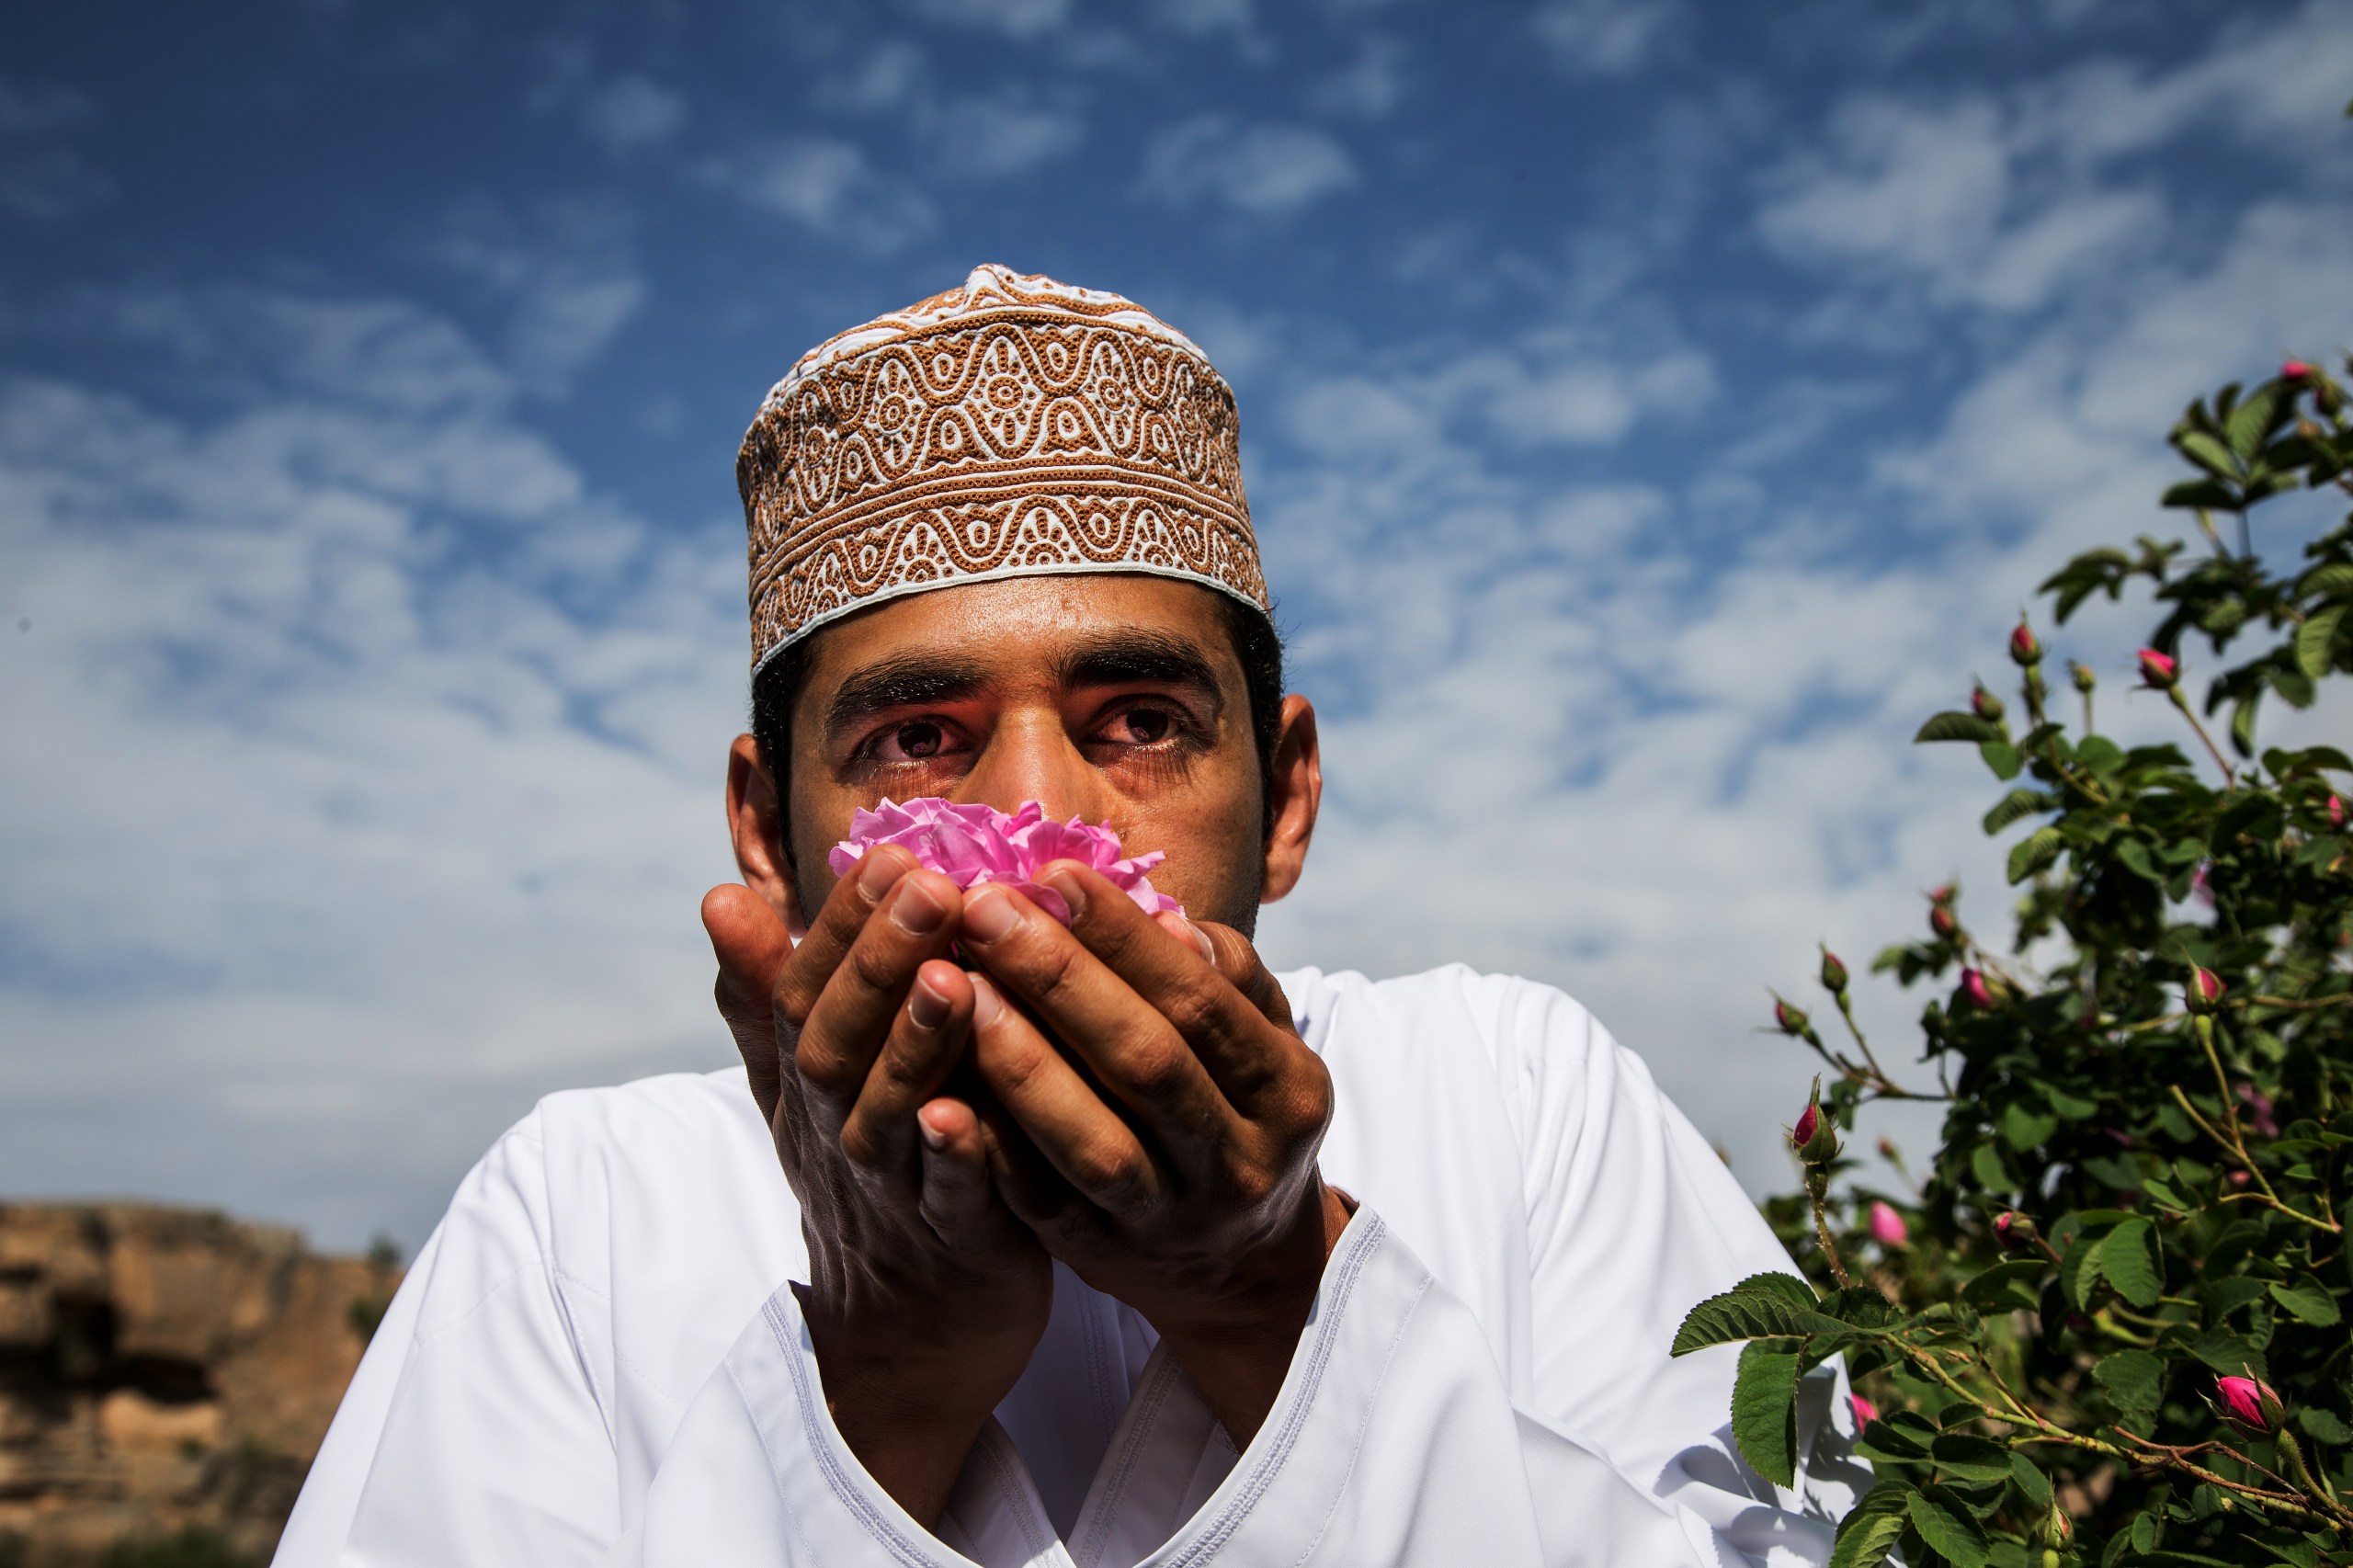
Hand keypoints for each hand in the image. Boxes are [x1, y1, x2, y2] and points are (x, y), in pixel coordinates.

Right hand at [702, 848, 1051, 1526]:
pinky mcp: (953, 1243)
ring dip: (913, 1047)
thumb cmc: (869, 1173)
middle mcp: (837, 1128)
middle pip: (837, 1041)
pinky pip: (950, 1198)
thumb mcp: (802, 1085)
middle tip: (928, 887)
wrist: (908, 1326)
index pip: (805, 989)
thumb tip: (719, 894)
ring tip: (948, 979)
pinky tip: (967, 1114)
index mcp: (809, 1079)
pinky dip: (954, 1158)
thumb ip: (766, 995)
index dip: (841, 924)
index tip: (885, 854)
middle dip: (877, 963)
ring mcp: (891, 1189)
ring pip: (888, 1114)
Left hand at [952, 865, 1351, 1444]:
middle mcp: (1239, 1162)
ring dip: (1018, 1059)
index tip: (1054, 874)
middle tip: (983, 908)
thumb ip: (1227, 980)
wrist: (1236, 1263)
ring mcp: (1171, 1219)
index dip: (1125, 936)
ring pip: (1092, 1140)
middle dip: (1059, 978)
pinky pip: (1040, 1199)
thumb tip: (1168, 917)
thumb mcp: (1262, 1046)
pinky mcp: (1103, 1255)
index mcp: (1288, 1093)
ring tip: (955, 983)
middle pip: (1146, 1062)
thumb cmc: (1236, 1112)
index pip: (1202, 1000)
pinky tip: (938, 1084)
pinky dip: (990, 1142)